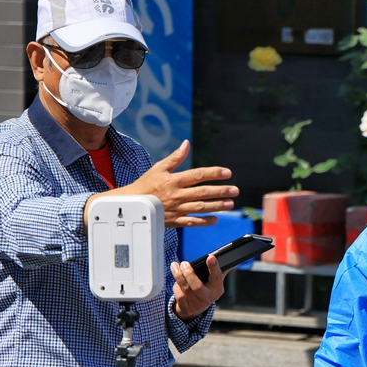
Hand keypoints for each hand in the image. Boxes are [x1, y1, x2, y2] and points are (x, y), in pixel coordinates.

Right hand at [85, 140, 238, 227]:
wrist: (131, 205)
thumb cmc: (145, 185)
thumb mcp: (159, 168)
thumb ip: (175, 157)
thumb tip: (186, 143)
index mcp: (173, 180)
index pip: (197, 175)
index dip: (214, 173)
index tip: (227, 172)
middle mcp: (176, 195)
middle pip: (202, 192)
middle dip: (220, 191)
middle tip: (235, 190)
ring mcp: (176, 209)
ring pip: (200, 208)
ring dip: (217, 206)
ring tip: (230, 204)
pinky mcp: (173, 221)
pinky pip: (191, 222)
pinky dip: (204, 222)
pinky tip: (215, 219)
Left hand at [170, 255, 223, 320]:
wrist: (197, 308)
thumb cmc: (206, 289)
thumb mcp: (214, 281)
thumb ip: (220, 269)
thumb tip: (231, 258)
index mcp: (217, 289)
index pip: (217, 277)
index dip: (214, 267)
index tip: (210, 257)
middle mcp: (208, 298)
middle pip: (197, 286)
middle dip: (189, 273)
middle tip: (184, 263)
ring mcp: (197, 305)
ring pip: (185, 289)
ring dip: (178, 276)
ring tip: (175, 266)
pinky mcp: (186, 309)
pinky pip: (178, 295)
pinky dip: (176, 286)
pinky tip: (176, 281)